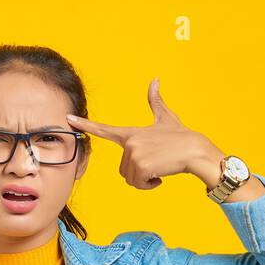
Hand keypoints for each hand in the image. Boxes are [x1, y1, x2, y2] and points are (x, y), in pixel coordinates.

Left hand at [64, 77, 220, 189]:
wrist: (196, 151)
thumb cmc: (182, 137)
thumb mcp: (166, 119)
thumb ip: (156, 102)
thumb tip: (155, 80)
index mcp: (131, 133)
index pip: (104, 130)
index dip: (85, 125)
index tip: (68, 119)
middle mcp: (129, 142)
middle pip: (123, 170)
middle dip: (140, 173)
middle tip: (157, 163)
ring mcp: (134, 154)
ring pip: (130, 180)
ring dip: (145, 180)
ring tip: (160, 167)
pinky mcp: (140, 166)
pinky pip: (139, 184)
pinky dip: (150, 185)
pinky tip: (161, 175)